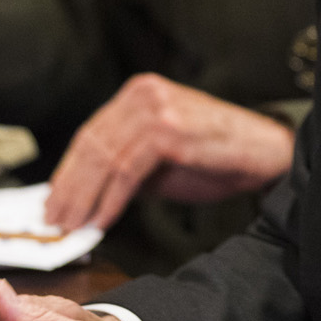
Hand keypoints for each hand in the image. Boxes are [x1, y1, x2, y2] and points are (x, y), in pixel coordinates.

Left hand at [43, 74, 294, 230]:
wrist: (266, 153)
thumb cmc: (217, 156)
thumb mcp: (162, 159)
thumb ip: (125, 167)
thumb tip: (85, 197)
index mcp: (139, 94)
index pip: (91, 134)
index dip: (68, 172)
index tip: (54, 201)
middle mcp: (144, 94)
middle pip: (91, 145)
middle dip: (69, 189)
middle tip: (54, 221)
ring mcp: (157, 109)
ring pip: (104, 159)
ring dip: (84, 199)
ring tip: (73, 227)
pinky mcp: (168, 130)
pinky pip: (127, 171)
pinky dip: (110, 199)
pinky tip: (101, 220)